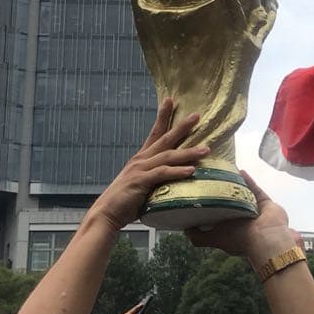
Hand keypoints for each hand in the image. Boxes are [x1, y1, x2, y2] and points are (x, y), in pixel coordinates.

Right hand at [91, 98, 206, 229]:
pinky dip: (177, 171)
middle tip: (197, 115)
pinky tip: (191, 171)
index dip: (162, 116)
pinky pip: (163, 174)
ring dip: (189, 152)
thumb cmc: (125, 201)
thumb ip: (156, 178)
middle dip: (182, 127)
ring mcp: (141, 169)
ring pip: (168, 156)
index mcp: (141, 158)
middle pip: (165, 138)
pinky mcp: (141, 181)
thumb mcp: (143, 184)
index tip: (170, 100)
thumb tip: (174, 179)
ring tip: (206, 149)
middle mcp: (141, 160)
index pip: (154, 133)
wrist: (107, 213)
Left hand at [185, 172, 294, 269]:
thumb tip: (184, 230)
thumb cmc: (239, 238)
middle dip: (223, 194)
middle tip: (212, 179)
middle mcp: (242, 221)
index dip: (210, 207)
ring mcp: (254, 211)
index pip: (218, 217)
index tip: (200, 195)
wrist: (267, 238)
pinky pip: (255, 189)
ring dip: (236, 186)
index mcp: (230, 230)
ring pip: (243, 195)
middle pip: (231, 204)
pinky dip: (248, 181)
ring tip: (226, 172)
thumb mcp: (214, 239)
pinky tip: (240, 171)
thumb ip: (199, 237)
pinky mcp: (264, 203)